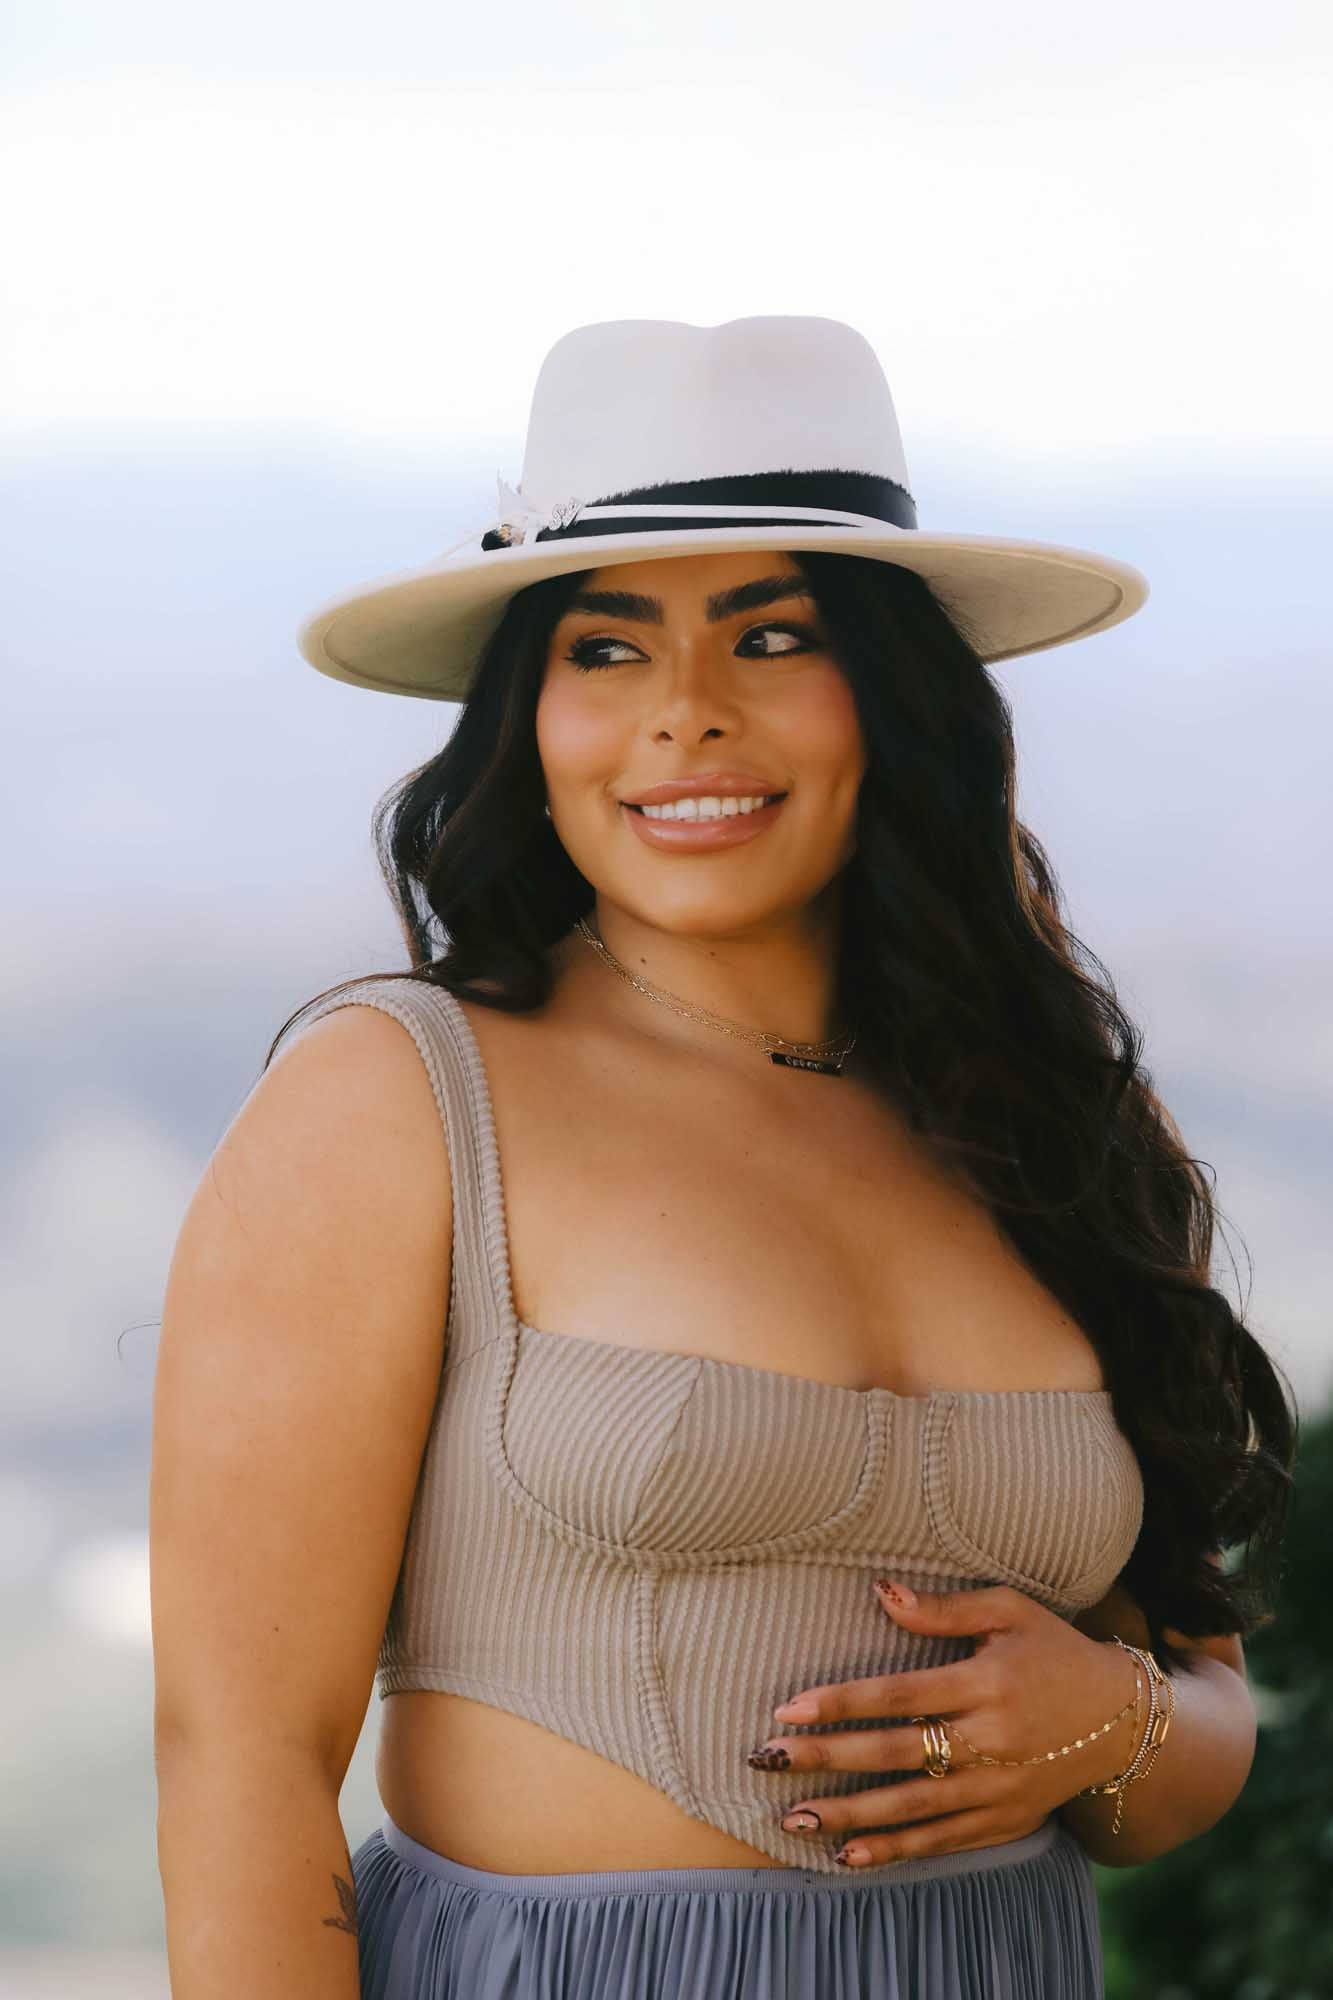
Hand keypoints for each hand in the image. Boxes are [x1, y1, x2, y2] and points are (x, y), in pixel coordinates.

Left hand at [747, 1579, 1139, 1867]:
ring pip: (912, 1808)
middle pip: (895, 1753)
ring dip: (850, 1815)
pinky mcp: (1006, 1821)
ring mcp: (999, 1789)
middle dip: (827, 1759)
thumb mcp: (1009, 1611)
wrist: (1123, 1721)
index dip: (842, 1702)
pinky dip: (894, 1850)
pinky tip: (847, 1855)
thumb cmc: (1054, 1652)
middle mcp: (991, 1740)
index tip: (788, 1708)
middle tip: (768, 1760)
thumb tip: (878, 1593)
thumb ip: (943, 1608)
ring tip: (792, 1818)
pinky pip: (942, 1841)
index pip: (900, 1695)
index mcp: (986, 1683)